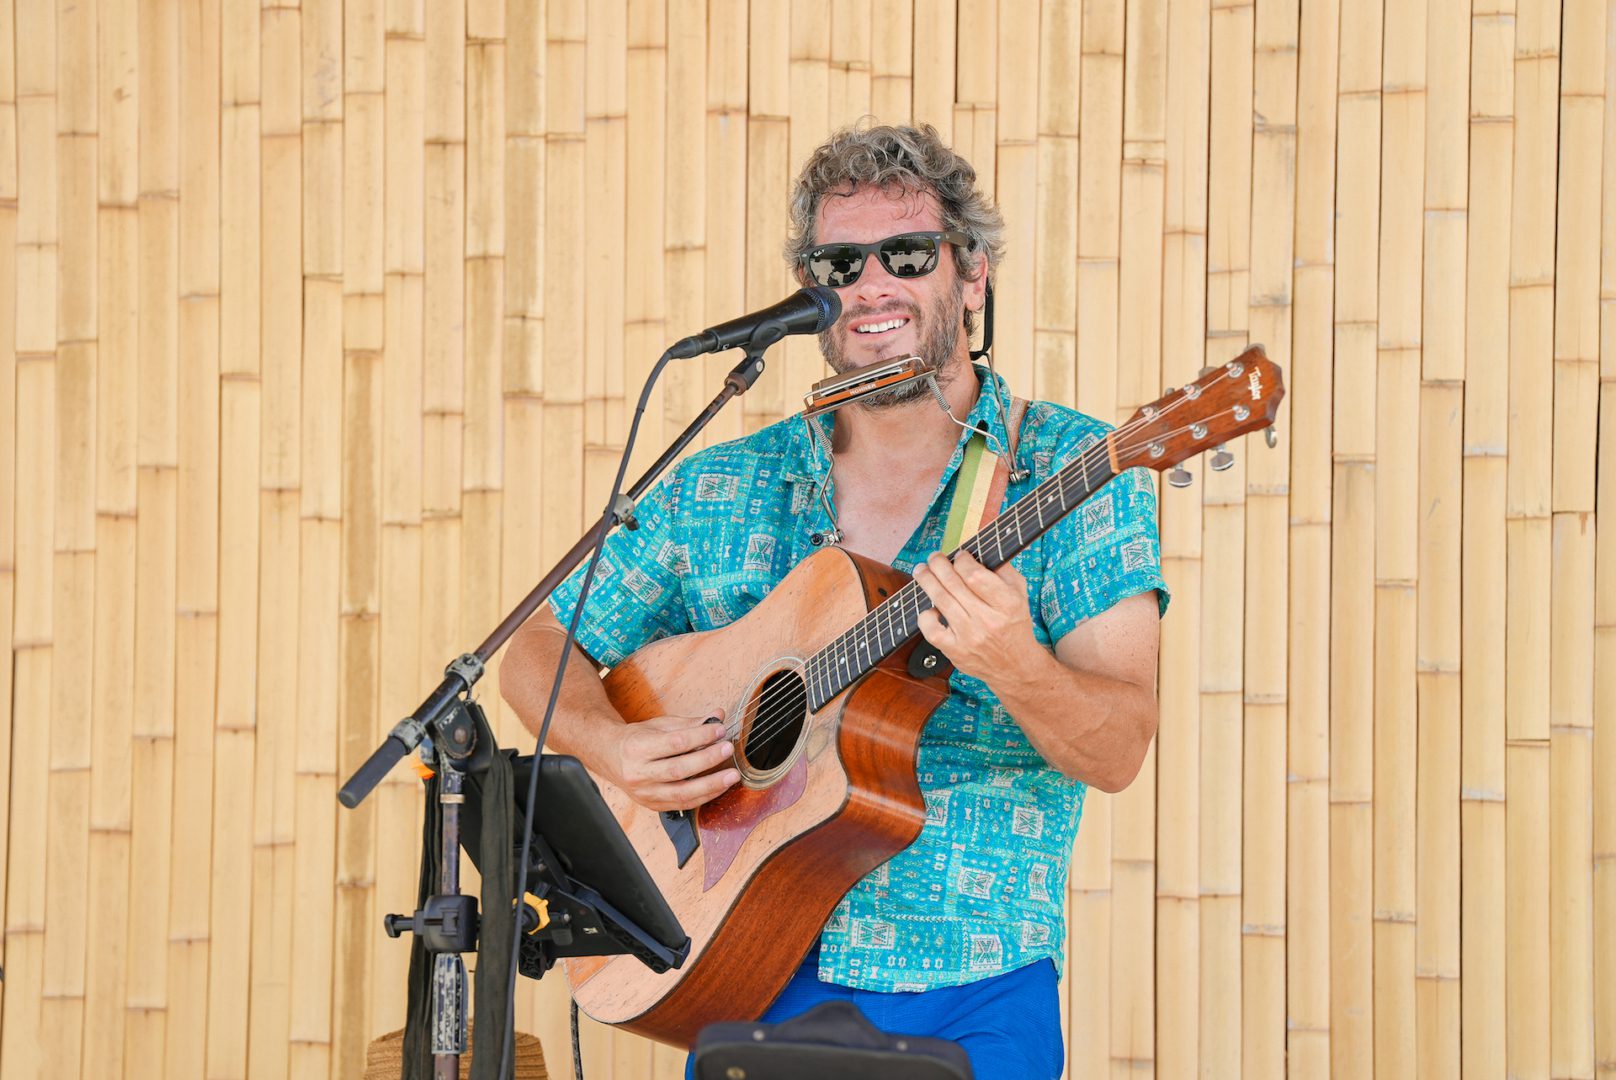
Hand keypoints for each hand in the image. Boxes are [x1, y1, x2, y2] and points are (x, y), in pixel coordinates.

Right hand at [606, 711, 740, 811]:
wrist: (610, 758)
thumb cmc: (636, 739)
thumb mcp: (659, 725)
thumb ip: (690, 723)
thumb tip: (718, 716)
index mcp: (637, 747)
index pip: (674, 742)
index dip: (700, 736)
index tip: (720, 729)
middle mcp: (639, 773)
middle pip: (678, 769)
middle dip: (707, 760)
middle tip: (728, 749)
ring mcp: (645, 793)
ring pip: (682, 793)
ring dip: (711, 785)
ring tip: (732, 776)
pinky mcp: (652, 806)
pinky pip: (683, 805)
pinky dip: (704, 797)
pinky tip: (719, 787)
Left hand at [912, 550, 1038, 682]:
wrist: (1015, 666)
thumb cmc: (1014, 624)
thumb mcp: (1020, 594)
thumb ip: (1003, 570)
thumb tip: (978, 550)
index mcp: (1006, 604)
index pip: (975, 576)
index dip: (962, 561)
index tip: (959, 556)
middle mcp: (987, 620)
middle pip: (954, 585)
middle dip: (938, 565)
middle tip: (933, 557)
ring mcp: (969, 637)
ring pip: (940, 601)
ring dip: (926, 581)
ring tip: (921, 570)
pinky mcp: (955, 651)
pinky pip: (931, 630)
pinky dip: (925, 616)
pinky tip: (929, 607)